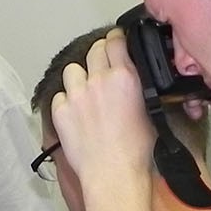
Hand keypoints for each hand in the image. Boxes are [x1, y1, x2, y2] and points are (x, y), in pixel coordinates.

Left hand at [51, 29, 154, 184]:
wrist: (113, 172)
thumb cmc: (137, 150)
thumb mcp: (150, 110)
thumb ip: (139, 87)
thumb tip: (134, 78)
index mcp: (125, 77)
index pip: (116, 41)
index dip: (115, 38)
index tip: (115, 39)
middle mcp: (98, 80)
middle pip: (94, 50)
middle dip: (99, 53)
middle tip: (103, 63)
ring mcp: (76, 94)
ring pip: (72, 69)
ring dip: (79, 76)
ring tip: (86, 89)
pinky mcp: (60, 110)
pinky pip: (59, 94)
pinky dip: (66, 99)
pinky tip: (75, 111)